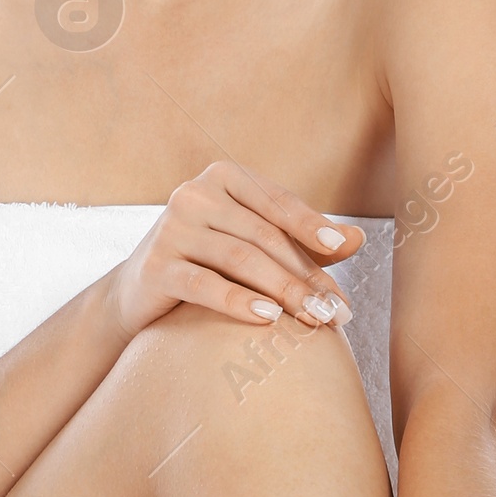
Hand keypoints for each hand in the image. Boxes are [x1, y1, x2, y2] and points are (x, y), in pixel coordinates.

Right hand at [106, 160, 362, 340]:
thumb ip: (304, 243)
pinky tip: (268, 318)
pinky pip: (205, 284)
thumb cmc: (211, 264)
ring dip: (284, 291)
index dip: (312, 227)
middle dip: (305, 274)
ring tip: (314, 319)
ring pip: (240, 258)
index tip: (341, 251)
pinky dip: (239, 301)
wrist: (139, 294)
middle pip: (264, 235)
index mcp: (224, 177)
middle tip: (336, 310)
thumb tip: (357, 240)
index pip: (278, 203)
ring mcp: (171, 228)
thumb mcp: (258, 246)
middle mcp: (194, 194)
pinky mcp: (156, 266)